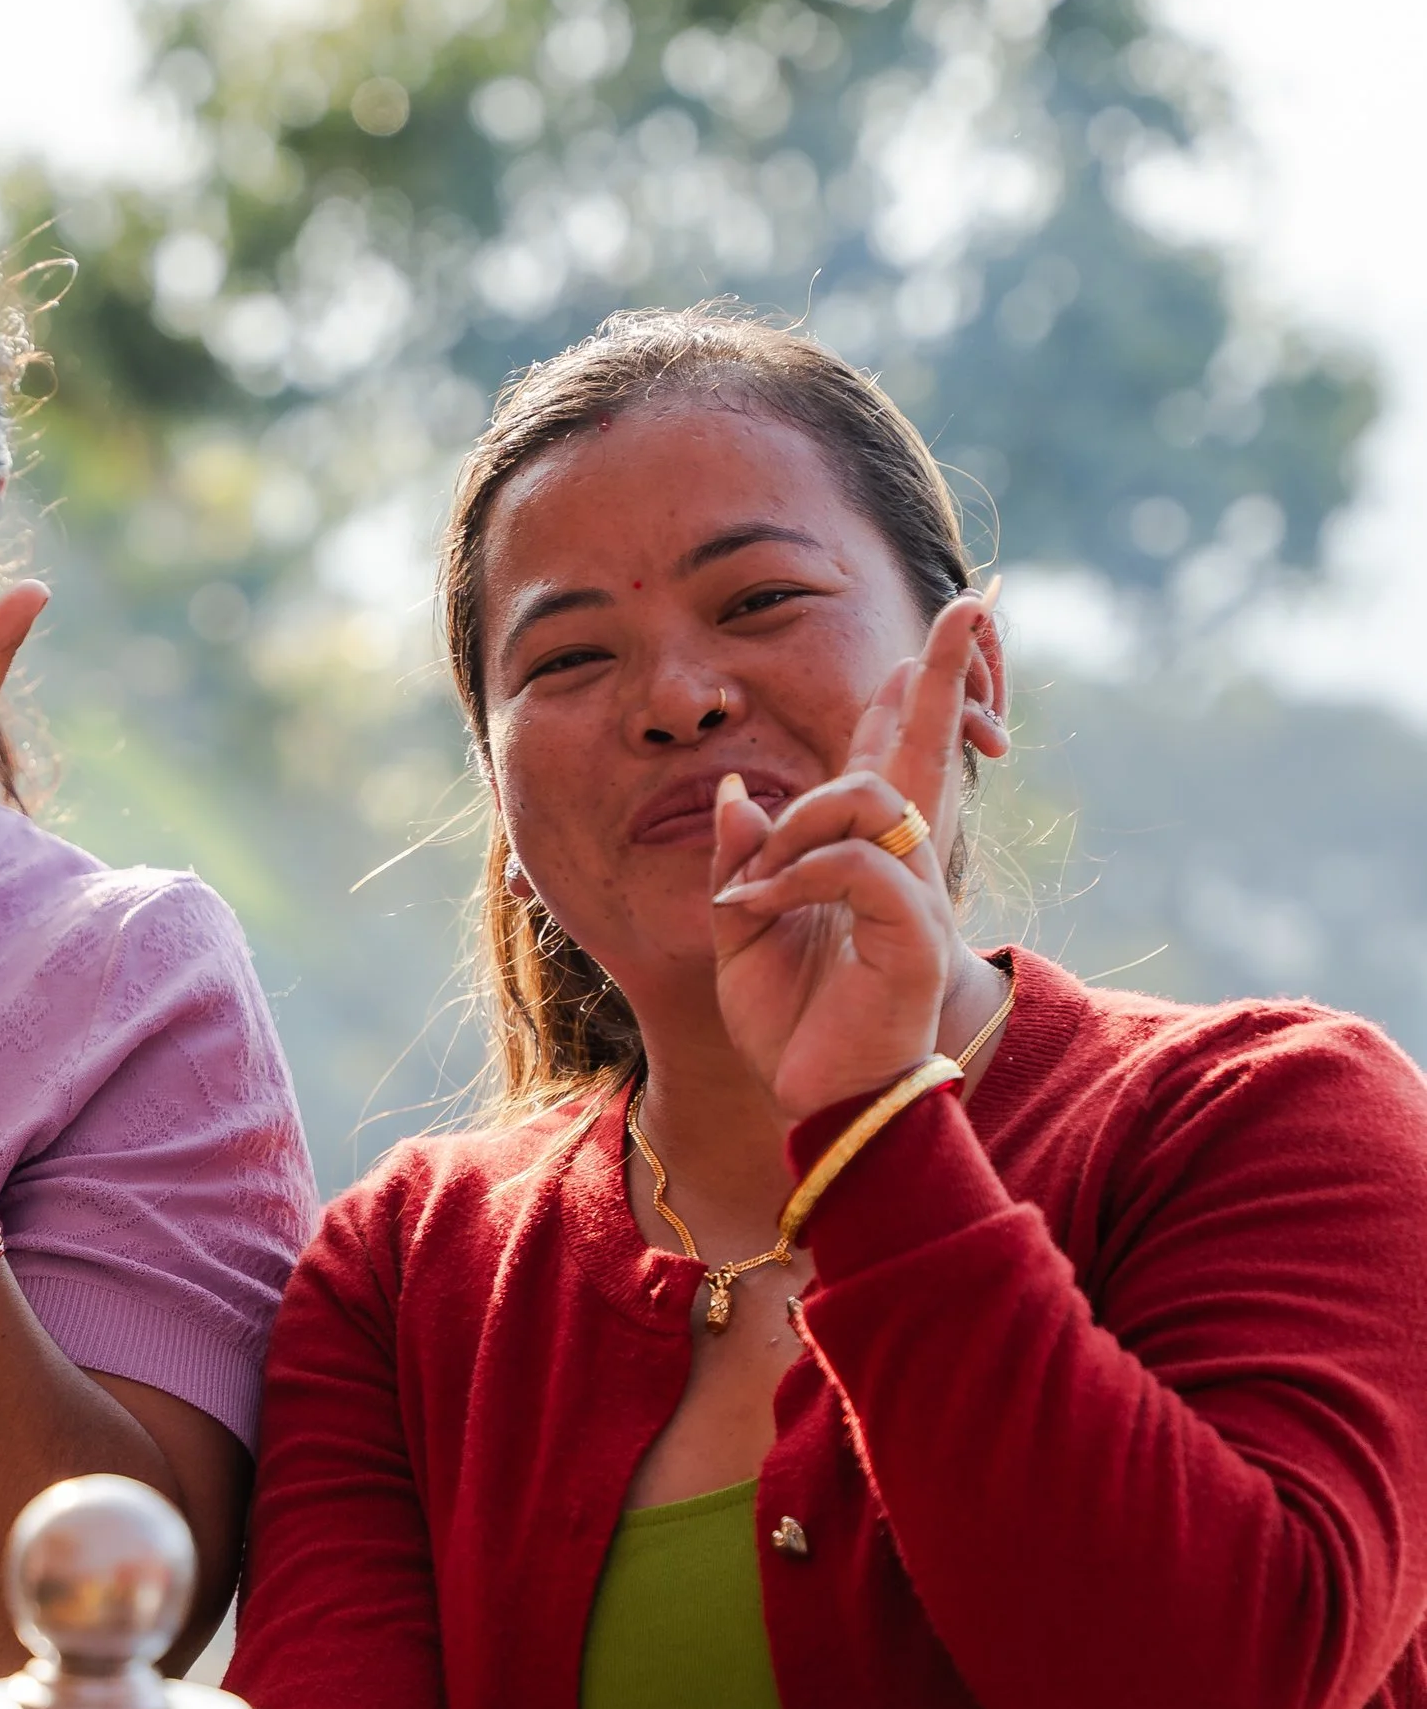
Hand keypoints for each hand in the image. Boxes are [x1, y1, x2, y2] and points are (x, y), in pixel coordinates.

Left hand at [709, 596, 1007, 1127]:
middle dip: (947, 675)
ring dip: (799, 822)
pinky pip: (857, 866)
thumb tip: (737, 792)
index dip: (919, 692)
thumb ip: (742, 859)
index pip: (895, 758)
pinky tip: (757, 907)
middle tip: (970, 607)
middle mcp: (902, 866)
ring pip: (870, 798)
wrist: (818, 1101)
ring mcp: (915, 896)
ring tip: (755, 879)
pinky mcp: (915, 934)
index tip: (956, 619)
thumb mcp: (744, 930)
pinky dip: (798, 875)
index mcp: (866, 859)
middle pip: (925, 749)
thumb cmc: (791, 1025)